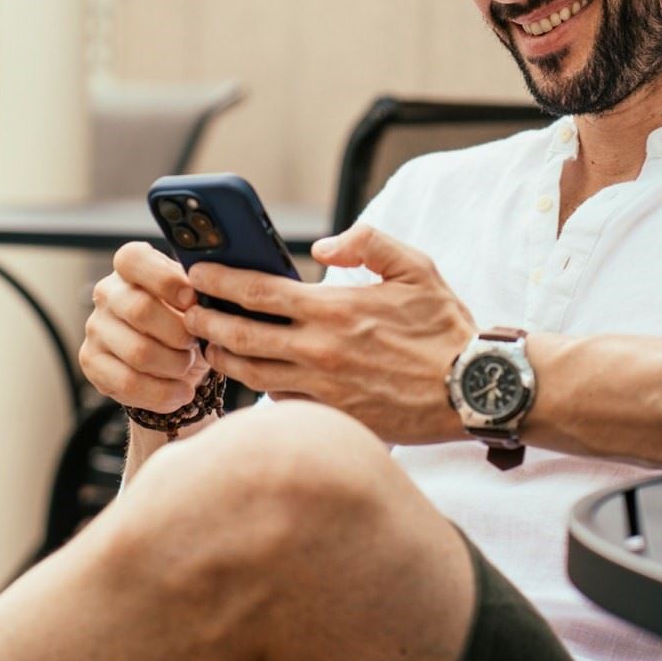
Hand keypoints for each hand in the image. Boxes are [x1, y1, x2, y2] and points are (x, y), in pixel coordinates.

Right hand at [82, 242, 211, 415]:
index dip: (164, 279)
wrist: (172, 361)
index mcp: (131, 267)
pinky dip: (162, 393)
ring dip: (174, 365)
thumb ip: (199, 291)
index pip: (133, 260)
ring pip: (137, 352)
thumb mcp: (196, 299)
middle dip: (179, 333)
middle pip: (140, 310)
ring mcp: (96, 327)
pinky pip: (127, 383)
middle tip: (196, 343)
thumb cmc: (186, 320)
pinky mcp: (92, 362)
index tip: (192, 299)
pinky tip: (181, 392)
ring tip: (189, 366)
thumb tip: (213, 292)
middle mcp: (107, 293)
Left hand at [184, 225, 476, 443]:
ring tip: (210, 345)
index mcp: (334, 309)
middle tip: (188, 312)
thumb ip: (367, 242)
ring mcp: (323, 389)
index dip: (218, 282)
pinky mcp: (334, 418)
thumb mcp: (415, 268)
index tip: (196, 273)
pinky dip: (259, 390)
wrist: (472, 390)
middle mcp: (319, 351)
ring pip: (251, 376)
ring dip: (223, 359)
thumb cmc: (446, 328)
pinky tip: (254, 378)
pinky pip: (281, 404)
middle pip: (239, 337)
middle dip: (205, 322)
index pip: (256, 292)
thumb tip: (324, 245)